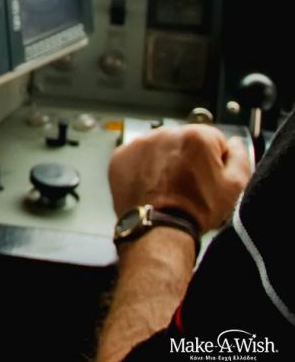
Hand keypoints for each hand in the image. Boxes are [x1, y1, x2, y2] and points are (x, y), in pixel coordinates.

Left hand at [108, 125, 251, 233]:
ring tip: (169, 186)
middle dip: (188, 158)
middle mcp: (166, 133)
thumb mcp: (234, 186)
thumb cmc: (196, 210)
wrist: (159, 228)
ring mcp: (140, 143)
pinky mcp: (121, 156)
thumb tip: (235, 143)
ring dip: (165, 160)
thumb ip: (240, 157)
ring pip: (160, 147)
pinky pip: (138, 155)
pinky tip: (151, 185)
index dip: (215, 160)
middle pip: (184, 141)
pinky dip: (143, 166)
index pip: (214, 139)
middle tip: (189, 184)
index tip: (210, 176)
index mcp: (196, 136)